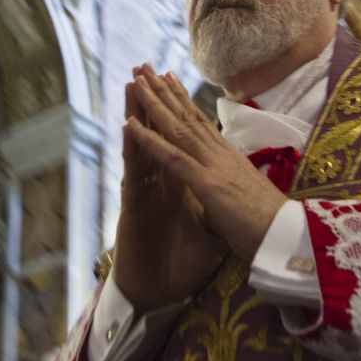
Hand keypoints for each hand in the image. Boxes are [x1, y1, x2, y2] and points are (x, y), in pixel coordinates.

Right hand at [112, 68, 226, 314]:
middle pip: (155, 133)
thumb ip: (213, 203)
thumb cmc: (180, 262)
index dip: (174, 110)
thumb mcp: (208, 227)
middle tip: (144, 67)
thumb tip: (232, 188)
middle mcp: (158, 182)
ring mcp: (144, 192)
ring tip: (133, 83)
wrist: (158, 294)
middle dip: (151, 100)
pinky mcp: (134, 208)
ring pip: (141, 145)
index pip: (176, 139)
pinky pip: (135, 174)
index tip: (172, 81)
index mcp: (178, 182)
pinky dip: (133, 149)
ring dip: (137, 113)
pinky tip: (128, 126)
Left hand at [124, 63, 287, 261]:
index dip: (184, 99)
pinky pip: (173, 157)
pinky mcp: (207, 183)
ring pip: (177, 127)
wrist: (289, 237)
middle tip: (145, 66)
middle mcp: (220, 154)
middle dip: (164, 90)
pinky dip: (150, 139)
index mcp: (229, 157)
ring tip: (136, 79)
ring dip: (153, 103)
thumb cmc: (270, 225)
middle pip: (187, 115)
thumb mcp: (245, 196)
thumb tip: (225, 184)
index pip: (201, 122)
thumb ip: (230, 184)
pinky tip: (131, 124)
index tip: (169, 78)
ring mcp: (213, 165)